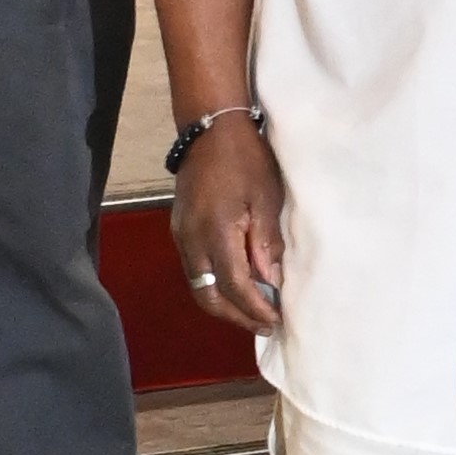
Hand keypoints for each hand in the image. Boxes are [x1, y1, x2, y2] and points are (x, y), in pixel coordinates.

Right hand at [172, 116, 287, 334]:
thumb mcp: (266, 199)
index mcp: (215, 232)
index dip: (254, 308)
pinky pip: (194, 270)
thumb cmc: (246, 160)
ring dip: (224, 304)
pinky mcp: (179, 230)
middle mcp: (191, 240)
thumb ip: (266, 243)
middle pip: (208, 295)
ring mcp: (181, 236)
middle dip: (237, 316)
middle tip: (264, 324)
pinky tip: (236, 285)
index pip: (234, 286)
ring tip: (253, 310)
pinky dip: (214, 285)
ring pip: (198, 286)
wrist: (210, 130)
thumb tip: (270, 281)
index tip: (276, 319)